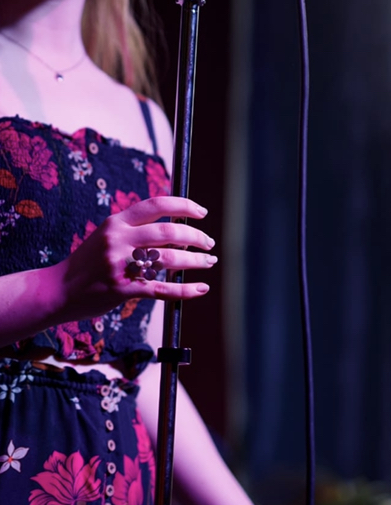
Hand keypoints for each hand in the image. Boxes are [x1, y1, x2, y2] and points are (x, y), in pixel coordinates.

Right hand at [53, 196, 216, 321]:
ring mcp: (120, 265)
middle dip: (196, 236)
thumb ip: (135, 233)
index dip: (184, 205)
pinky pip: (161, 289)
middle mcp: (119, 239)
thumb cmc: (88, 265)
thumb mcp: (106, 238)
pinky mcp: (123, 289)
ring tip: (208, 263)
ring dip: (195, 261)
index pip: (156, 205)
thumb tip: (177, 235)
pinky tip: (200, 288)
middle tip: (209, 244)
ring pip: (169, 259)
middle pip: (169, 231)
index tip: (202, 212)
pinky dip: (185, 290)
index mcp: (116, 223)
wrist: (58, 290)